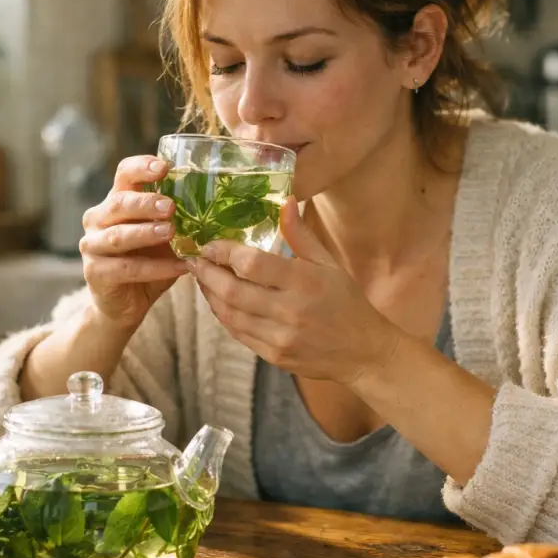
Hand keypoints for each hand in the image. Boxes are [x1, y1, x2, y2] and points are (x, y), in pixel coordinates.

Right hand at [79, 155, 187, 329]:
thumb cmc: (146, 263)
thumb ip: (176, 220)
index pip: (124, 174)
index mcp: (115, 202)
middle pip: (118, 203)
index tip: (165, 167)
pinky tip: (178, 267)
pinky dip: (155, 268)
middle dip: (146, 203)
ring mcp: (92, 246)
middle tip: (171, 206)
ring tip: (171, 232)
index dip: (141, 168)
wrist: (123, 304)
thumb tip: (216, 206)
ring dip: (146, 233)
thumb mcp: (162, 238)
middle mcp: (98, 219)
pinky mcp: (95, 273)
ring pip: (118, 236)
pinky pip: (126, 268)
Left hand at [189, 198, 400, 383]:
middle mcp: (289, 311)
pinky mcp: (273, 355)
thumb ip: (301, 235)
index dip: (224, 253)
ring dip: (210, 295)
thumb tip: (286, 201)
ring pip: (229, 314)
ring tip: (202, 278)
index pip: (251, 265)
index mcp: (304, 282)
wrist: (362, 352)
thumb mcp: (329, 263)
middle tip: (195, 259)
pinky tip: (218, 301)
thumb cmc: (347, 302)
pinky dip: (223, 315)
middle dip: (207, 273)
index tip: (210, 244)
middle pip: (233, 290)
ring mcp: (279, 337)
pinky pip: (238, 333)